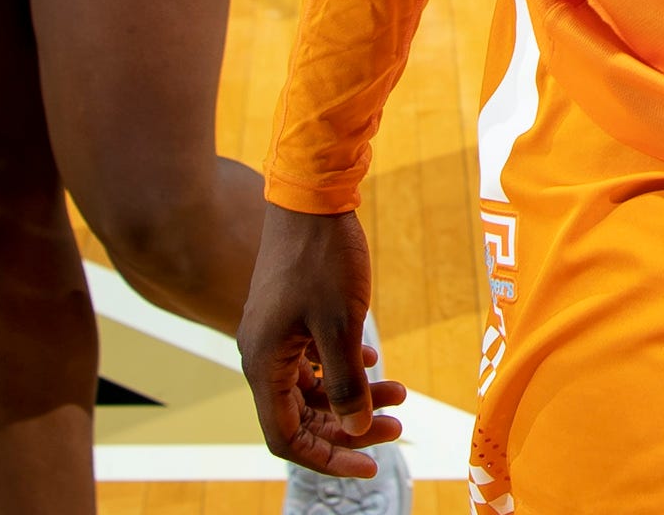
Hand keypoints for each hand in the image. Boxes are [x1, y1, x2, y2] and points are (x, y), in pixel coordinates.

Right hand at [239, 204, 406, 479]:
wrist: (312, 198)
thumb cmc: (323, 259)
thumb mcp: (341, 325)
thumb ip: (347, 384)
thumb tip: (355, 430)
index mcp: (264, 365)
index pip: (287, 437)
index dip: (327, 458)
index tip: (371, 466)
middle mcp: (263, 356)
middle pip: (302, 417)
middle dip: (350, 428)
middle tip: (399, 428)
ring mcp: (276, 336)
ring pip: (313, 387)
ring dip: (355, 396)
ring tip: (401, 396)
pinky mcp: (291, 318)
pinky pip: (314, 360)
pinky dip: (344, 367)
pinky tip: (374, 362)